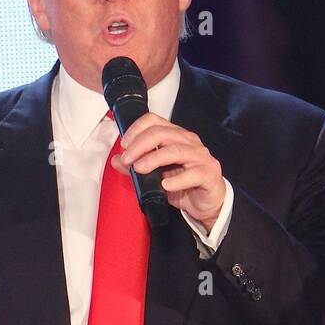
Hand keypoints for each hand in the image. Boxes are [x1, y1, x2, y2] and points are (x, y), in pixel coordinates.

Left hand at [113, 112, 225, 227]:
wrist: (207, 203)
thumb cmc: (183, 185)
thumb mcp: (155, 176)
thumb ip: (136, 166)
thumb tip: (116, 160)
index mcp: (176, 136)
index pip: (155, 121)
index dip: (137, 129)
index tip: (124, 145)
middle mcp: (189, 142)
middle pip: (162, 133)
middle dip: (140, 145)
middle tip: (127, 159)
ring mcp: (200, 157)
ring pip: (175, 151)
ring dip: (154, 159)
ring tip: (139, 169)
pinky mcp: (209, 173)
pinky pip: (193, 174)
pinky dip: (177, 179)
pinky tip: (164, 184)